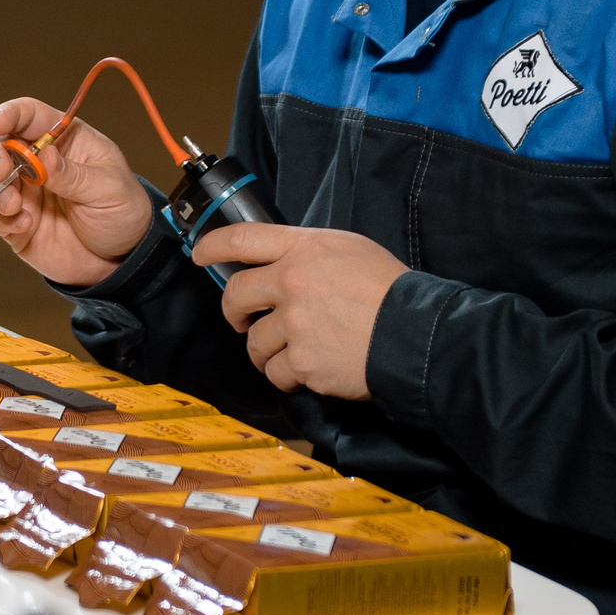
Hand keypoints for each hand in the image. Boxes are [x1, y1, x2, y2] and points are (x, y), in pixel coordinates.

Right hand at [0, 99, 150, 287]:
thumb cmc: (121, 211)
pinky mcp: (16, 222)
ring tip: (15, 206)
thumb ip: (72, 174)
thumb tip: (43, 155)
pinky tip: (25, 226)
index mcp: (63, 140)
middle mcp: (37, 162)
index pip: (28, 115)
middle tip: (0, 170)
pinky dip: (1, 219)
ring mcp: (24, 192)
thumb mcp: (108, 188)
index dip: (9, 114)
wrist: (122, 258)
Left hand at [191, 222, 407, 399]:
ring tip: (290, 353)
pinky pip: (277, 373)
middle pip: (235, 295)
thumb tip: (279, 263)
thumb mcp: (349, 250)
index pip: (242, 238)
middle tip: (241, 320)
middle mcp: (292, 281)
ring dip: (265, 351)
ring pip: (254, 342)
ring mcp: (294, 323)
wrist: (416, 335)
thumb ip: (308, 253)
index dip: (212, 245)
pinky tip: (311, 369)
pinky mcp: (302, 361)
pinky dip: (289, 376)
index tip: (200, 254)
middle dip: (233, 312)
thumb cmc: (390, 292)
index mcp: (304, 249)